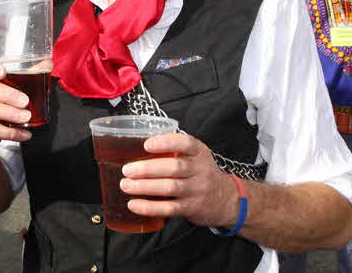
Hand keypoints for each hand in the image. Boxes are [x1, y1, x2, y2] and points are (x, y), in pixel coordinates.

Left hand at [119, 133, 239, 227]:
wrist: (225, 200)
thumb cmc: (200, 173)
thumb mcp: (195, 157)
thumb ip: (174, 151)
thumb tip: (136, 145)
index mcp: (199, 153)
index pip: (186, 143)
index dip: (165, 143)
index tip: (147, 145)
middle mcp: (201, 170)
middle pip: (174, 167)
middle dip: (147, 168)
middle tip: (127, 170)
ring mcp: (197, 190)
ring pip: (170, 187)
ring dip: (144, 187)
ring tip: (126, 185)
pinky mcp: (192, 208)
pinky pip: (169, 208)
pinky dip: (150, 207)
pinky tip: (134, 204)